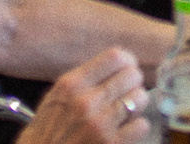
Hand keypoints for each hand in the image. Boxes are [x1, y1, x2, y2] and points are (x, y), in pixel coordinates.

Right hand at [17, 49, 148, 143]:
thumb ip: (83, 79)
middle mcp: (86, 101)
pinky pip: (141, 125)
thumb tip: (116, 64)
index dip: (127, 62)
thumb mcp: (56, 97)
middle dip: (133, 83)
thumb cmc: (47, 132)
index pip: (115, 57)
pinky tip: (125, 130)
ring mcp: (100, 124)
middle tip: (127, 92)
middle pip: (132, 75)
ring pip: (140, 97)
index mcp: (71, 84)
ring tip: (126, 111)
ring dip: (136, 104)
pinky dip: (137, 127)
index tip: (127, 69)